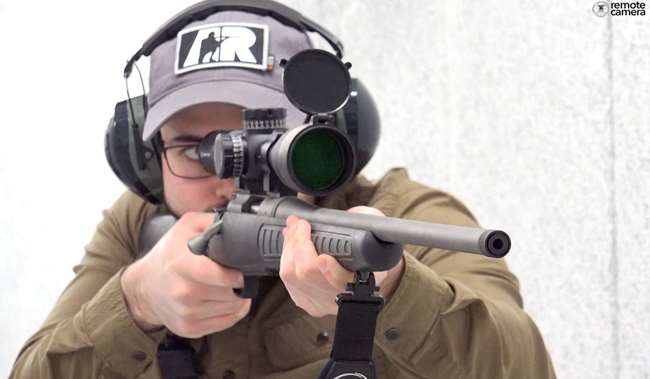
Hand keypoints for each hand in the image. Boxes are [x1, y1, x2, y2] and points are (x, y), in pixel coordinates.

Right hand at [121, 212, 250, 337]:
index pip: (215, 275)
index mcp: (181, 264)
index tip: (242, 272)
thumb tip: (237, 224)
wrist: (145, 287)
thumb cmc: (168, 255)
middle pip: (230, 293)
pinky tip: (225, 299)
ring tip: (230, 286)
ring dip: (238, 297)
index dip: (234, 276)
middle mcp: (182, 292)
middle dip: (240, 284)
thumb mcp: (185, 228)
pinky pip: (228, 322)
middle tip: (236, 275)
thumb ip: (212, 222)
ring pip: (233, 308)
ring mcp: (186, 313)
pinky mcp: (190, 329)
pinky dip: (233, 311)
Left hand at [280, 206, 404, 317]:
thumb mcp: (377, 232)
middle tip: (301, 224)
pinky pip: (287, 279)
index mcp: (366, 284)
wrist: (367, 267)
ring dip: (290, 247)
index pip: (344, 284)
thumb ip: (370, 222)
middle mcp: (343, 299)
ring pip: (293, 277)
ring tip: (294, 228)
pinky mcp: (306, 301)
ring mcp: (322, 303)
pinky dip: (286, 256)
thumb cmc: (371, 246)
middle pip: (309, 276)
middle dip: (299, 245)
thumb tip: (354, 215)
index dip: (331, 273)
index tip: (323, 258)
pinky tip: (290, 243)